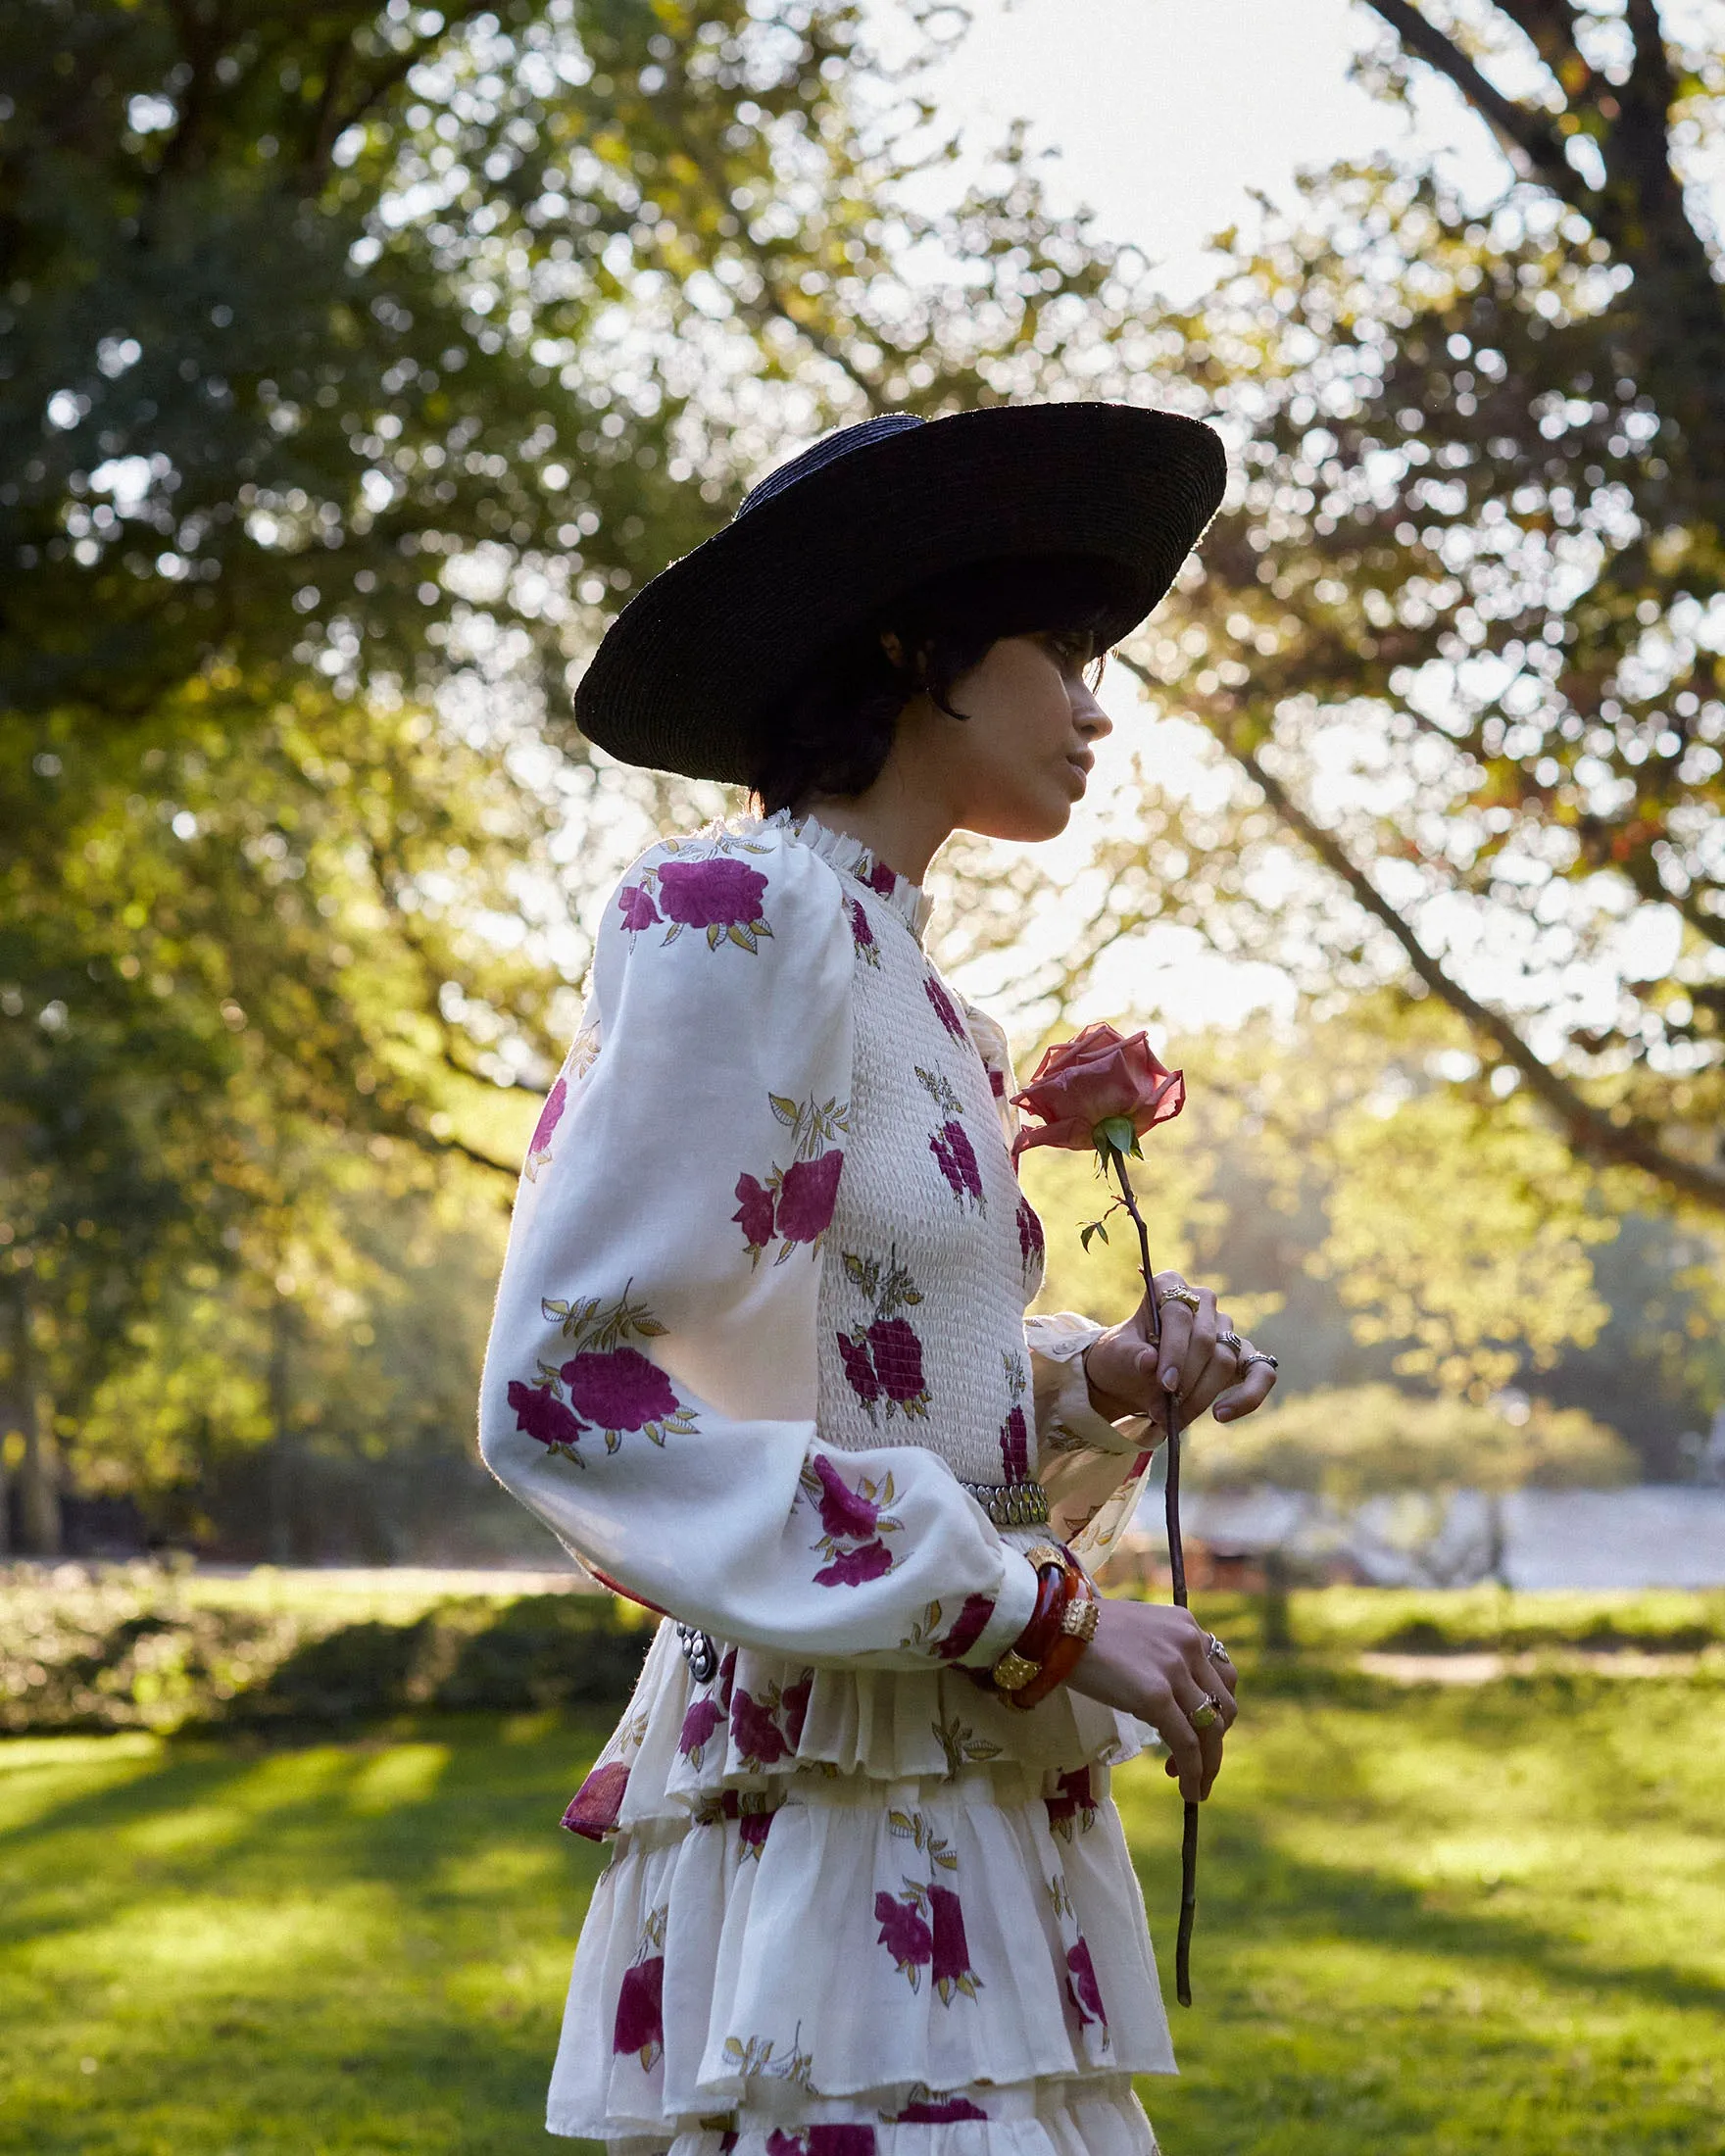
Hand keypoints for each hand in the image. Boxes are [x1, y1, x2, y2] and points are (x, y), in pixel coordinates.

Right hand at [1065, 1598, 1237, 1799]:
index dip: (1216, 1710)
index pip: (1221, 1676)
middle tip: (1196, 1763)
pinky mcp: (1155, 1695)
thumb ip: (1160, 1654)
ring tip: (1195, 1785)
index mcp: (1185, 1625)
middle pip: (1224, 1705)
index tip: (1199, 1732)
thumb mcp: (1136, 1632)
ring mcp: (1174, 1669)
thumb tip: (1166, 1695)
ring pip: (1211, 1729)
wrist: (1054, 1625)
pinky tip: (1189, 1790)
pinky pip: (1187, 1744)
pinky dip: (1195, 1772)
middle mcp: (1189, 1643)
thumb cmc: (1082, 1629)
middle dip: (1215, 1740)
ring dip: (1208, 1763)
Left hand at [1081, 1272, 1276, 1427]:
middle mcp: (1202, 1301)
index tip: (1165, 1384)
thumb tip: (1148, 1361)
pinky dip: (1248, 1397)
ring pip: (1225, 1360)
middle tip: (1164, 1411)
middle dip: (1186, 1380)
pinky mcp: (1244, 1356)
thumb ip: (1129, 1356)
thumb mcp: (1114, 1355)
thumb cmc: (1124, 1358)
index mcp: (1168, 1286)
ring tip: (1176, 1419)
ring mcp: (1225, 1327)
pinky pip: (1262, 1373)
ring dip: (1201, 1396)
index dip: (1174, 1350)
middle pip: (1205, 1339)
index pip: (1179, 1313)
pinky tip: (1221, 1415)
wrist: (1132, 1377)